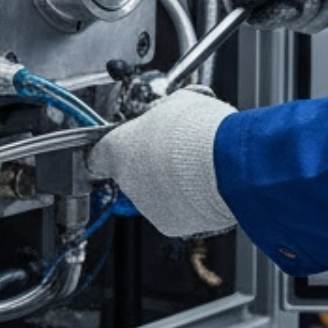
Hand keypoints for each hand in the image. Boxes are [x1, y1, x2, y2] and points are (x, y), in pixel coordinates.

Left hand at [86, 88, 237, 237]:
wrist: (228, 164)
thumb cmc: (201, 131)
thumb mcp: (178, 102)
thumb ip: (162, 111)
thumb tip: (168, 110)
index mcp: (119, 148)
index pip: (99, 153)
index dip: (115, 147)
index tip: (125, 144)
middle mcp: (127, 181)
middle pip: (131, 173)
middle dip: (151, 163)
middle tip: (177, 150)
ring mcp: (147, 206)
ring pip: (153, 194)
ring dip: (170, 183)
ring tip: (197, 167)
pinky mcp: (170, 225)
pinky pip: (175, 210)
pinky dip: (188, 202)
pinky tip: (204, 185)